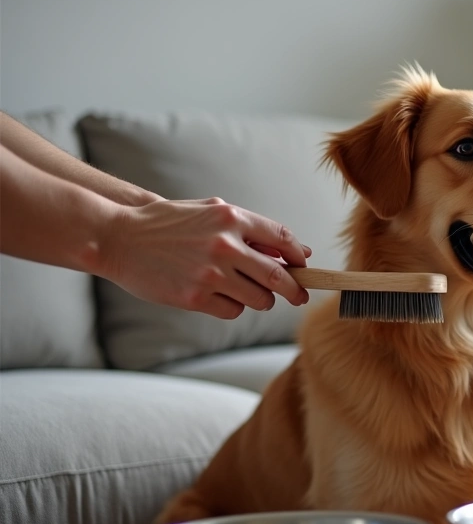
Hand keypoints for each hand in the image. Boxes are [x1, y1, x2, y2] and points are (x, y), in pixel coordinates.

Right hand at [100, 197, 312, 318]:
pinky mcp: (195, 298)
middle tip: (299, 296)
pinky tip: (219, 296)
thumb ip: (251, 229)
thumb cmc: (168, 224)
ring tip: (250, 293)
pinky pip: (234, 311)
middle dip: (295, 290)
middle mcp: (225, 245)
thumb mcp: (210, 213)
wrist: (118, 238)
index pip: (283, 239)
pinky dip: (234, 307)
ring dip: (262, 300)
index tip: (304, 267)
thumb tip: (297, 251)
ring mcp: (210, 273)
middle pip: (279, 276)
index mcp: (231, 218)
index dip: (299, 257)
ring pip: (260, 299)